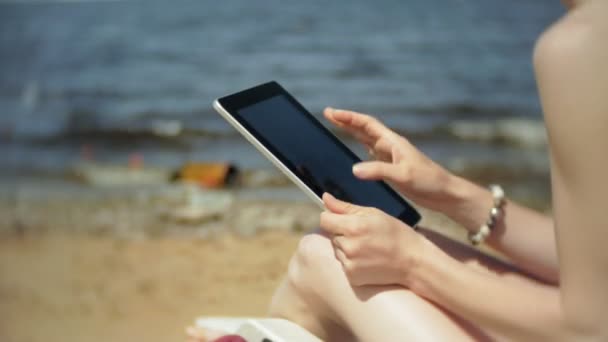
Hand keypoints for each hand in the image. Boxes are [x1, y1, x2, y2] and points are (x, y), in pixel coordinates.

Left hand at [319, 192, 424, 286]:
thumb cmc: (396, 234)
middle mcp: (349, 246)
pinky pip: (343, 264)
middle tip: (364, 234)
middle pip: (331, 235)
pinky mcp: (352, 277)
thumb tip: (325, 198)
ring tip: (368, 247)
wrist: (413, 262)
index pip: (324, 220)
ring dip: (346, 247)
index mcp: (354, 227)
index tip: (342, 219)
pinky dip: (351, 261)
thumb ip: (345, 207)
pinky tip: (368, 259)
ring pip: (337, 249)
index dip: (332, 217)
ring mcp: (349, 264)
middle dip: (342, 232)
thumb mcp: (374, 214)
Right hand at [324, 107, 459, 213]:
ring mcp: (391, 156)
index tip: (332, 113)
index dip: (349, 118)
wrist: (444, 193)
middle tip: (328, 114)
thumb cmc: (428, 181)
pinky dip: (359, 149)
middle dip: (346, 121)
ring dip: (351, 132)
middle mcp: (390, 146)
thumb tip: (354, 169)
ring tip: (336, 127)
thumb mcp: (402, 175)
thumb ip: (378, 171)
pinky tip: (353, 154)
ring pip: (366, 139)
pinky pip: (370, 154)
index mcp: (392, 142)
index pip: (367, 124)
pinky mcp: (391, 167)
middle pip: (364, 128)